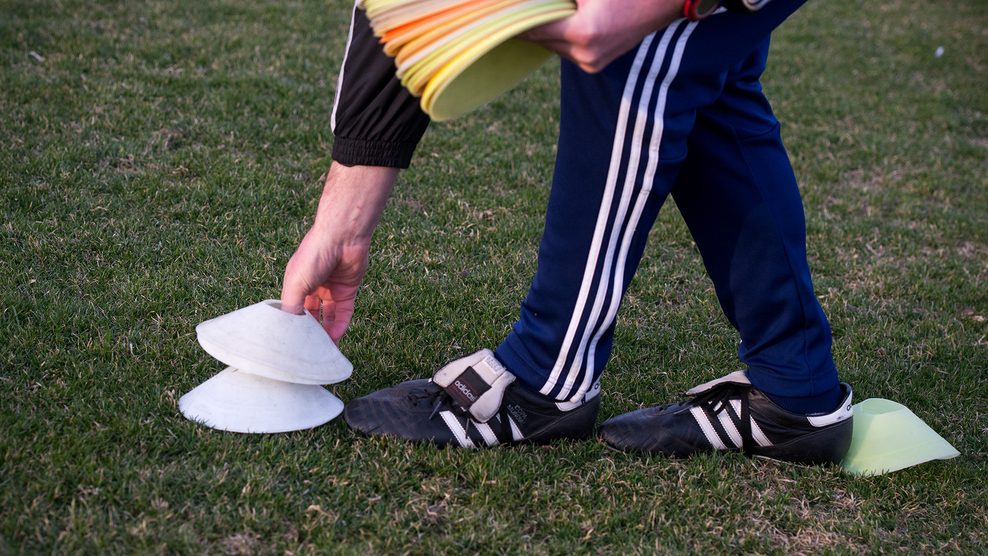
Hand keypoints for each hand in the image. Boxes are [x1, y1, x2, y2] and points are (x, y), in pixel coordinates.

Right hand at [281, 163, 398, 342]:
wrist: (343, 236)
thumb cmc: (314, 255)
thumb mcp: (296, 283)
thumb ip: (291, 307)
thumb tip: (287, 332)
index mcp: (295, 284)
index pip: (292, 311)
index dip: (292, 327)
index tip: (291, 345)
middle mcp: (312, 287)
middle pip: (311, 316)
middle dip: (311, 333)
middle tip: (310, 353)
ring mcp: (330, 288)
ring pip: (328, 316)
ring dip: (327, 333)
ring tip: (325, 351)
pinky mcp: (348, 289)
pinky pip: (344, 311)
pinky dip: (341, 324)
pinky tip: (337, 337)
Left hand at [519, 0, 685, 72]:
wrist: (660, 3)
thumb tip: (532, 5)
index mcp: (583, 32)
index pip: (535, 27)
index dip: (515, 19)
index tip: (500, 13)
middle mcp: (585, 54)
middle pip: (540, 39)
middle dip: (527, 23)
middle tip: (511, 10)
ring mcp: (590, 63)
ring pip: (551, 46)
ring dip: (542, 31)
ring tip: (533, 14)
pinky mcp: (594, 66)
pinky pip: (565, 51)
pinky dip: (557, 37)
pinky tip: (555, 22)